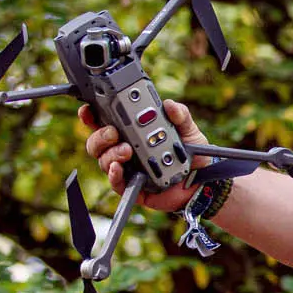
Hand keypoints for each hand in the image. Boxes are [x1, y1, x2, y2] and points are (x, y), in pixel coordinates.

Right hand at [79, 99, 201, 213]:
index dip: (92, 115)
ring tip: (127, 151)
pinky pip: (115, 182)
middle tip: (114, 132)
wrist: (204, 183)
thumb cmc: (193, 155)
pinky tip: (119, 168)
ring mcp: (127, 168)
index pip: (106, 121)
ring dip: (111, 154)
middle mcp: (126, 148)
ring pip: (104, 160)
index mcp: (133, 131)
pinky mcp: (132, 187)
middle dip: (100, 135)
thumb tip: (169, 105)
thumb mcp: (189, 131)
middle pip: (98, 141)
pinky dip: (114, 175)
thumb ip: (180, 116)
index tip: (89, 109)